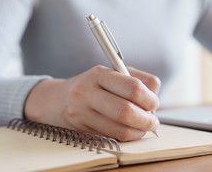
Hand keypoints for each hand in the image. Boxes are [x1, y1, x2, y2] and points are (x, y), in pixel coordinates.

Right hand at [24, 65, 159, 140]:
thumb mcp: (113, 73)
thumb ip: (137, 80)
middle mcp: (87, 92)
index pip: (133, 87)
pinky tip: (131, 130)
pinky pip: (111, 137)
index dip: (150, 98)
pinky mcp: (81, 130)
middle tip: (153, 121)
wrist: (57, 99)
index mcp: (100, 74)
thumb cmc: (93, 85)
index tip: (154, 103)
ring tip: (144, 127)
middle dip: (146, 119)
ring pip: (120, 129)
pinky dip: (127, 136)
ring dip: (139, 131)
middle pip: (126, 111)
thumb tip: (154, 99)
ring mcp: (82, 113)